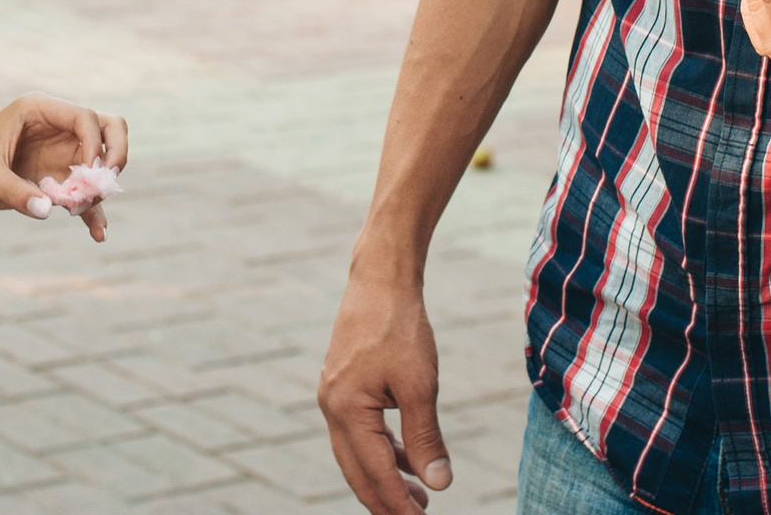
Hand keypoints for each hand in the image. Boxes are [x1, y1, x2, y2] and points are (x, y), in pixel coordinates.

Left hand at [0, 97, 128, 241]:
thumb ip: (15, 191)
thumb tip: (48, 209)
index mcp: (38, 111)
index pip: (86, 117)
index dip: (94, 144)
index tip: (85, 173)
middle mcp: (54, 129)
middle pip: (107, 129)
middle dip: (114, 155)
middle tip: (106, 182)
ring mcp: (56, 154)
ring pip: (99, 164)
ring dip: (100, 189)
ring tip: (84, 214)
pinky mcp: (51, 180)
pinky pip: (81, 194)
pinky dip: (91, 211)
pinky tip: (97, 233)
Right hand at [319, 269, 448, 511]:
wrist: (380, 279)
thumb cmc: (401, 328)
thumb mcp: (421, 385)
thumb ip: (426, 438)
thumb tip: (439, 483)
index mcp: (346, 410)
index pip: (374, 473)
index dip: (398, 503)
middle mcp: (331, 407)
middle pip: (356, 471)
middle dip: (385, 500)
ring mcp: (333, 395)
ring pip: (356, 453)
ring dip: (384, 477)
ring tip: (418, 495)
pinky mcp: (342, 385)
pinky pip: (358, 431)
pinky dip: (381, 449)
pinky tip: (405, 456)